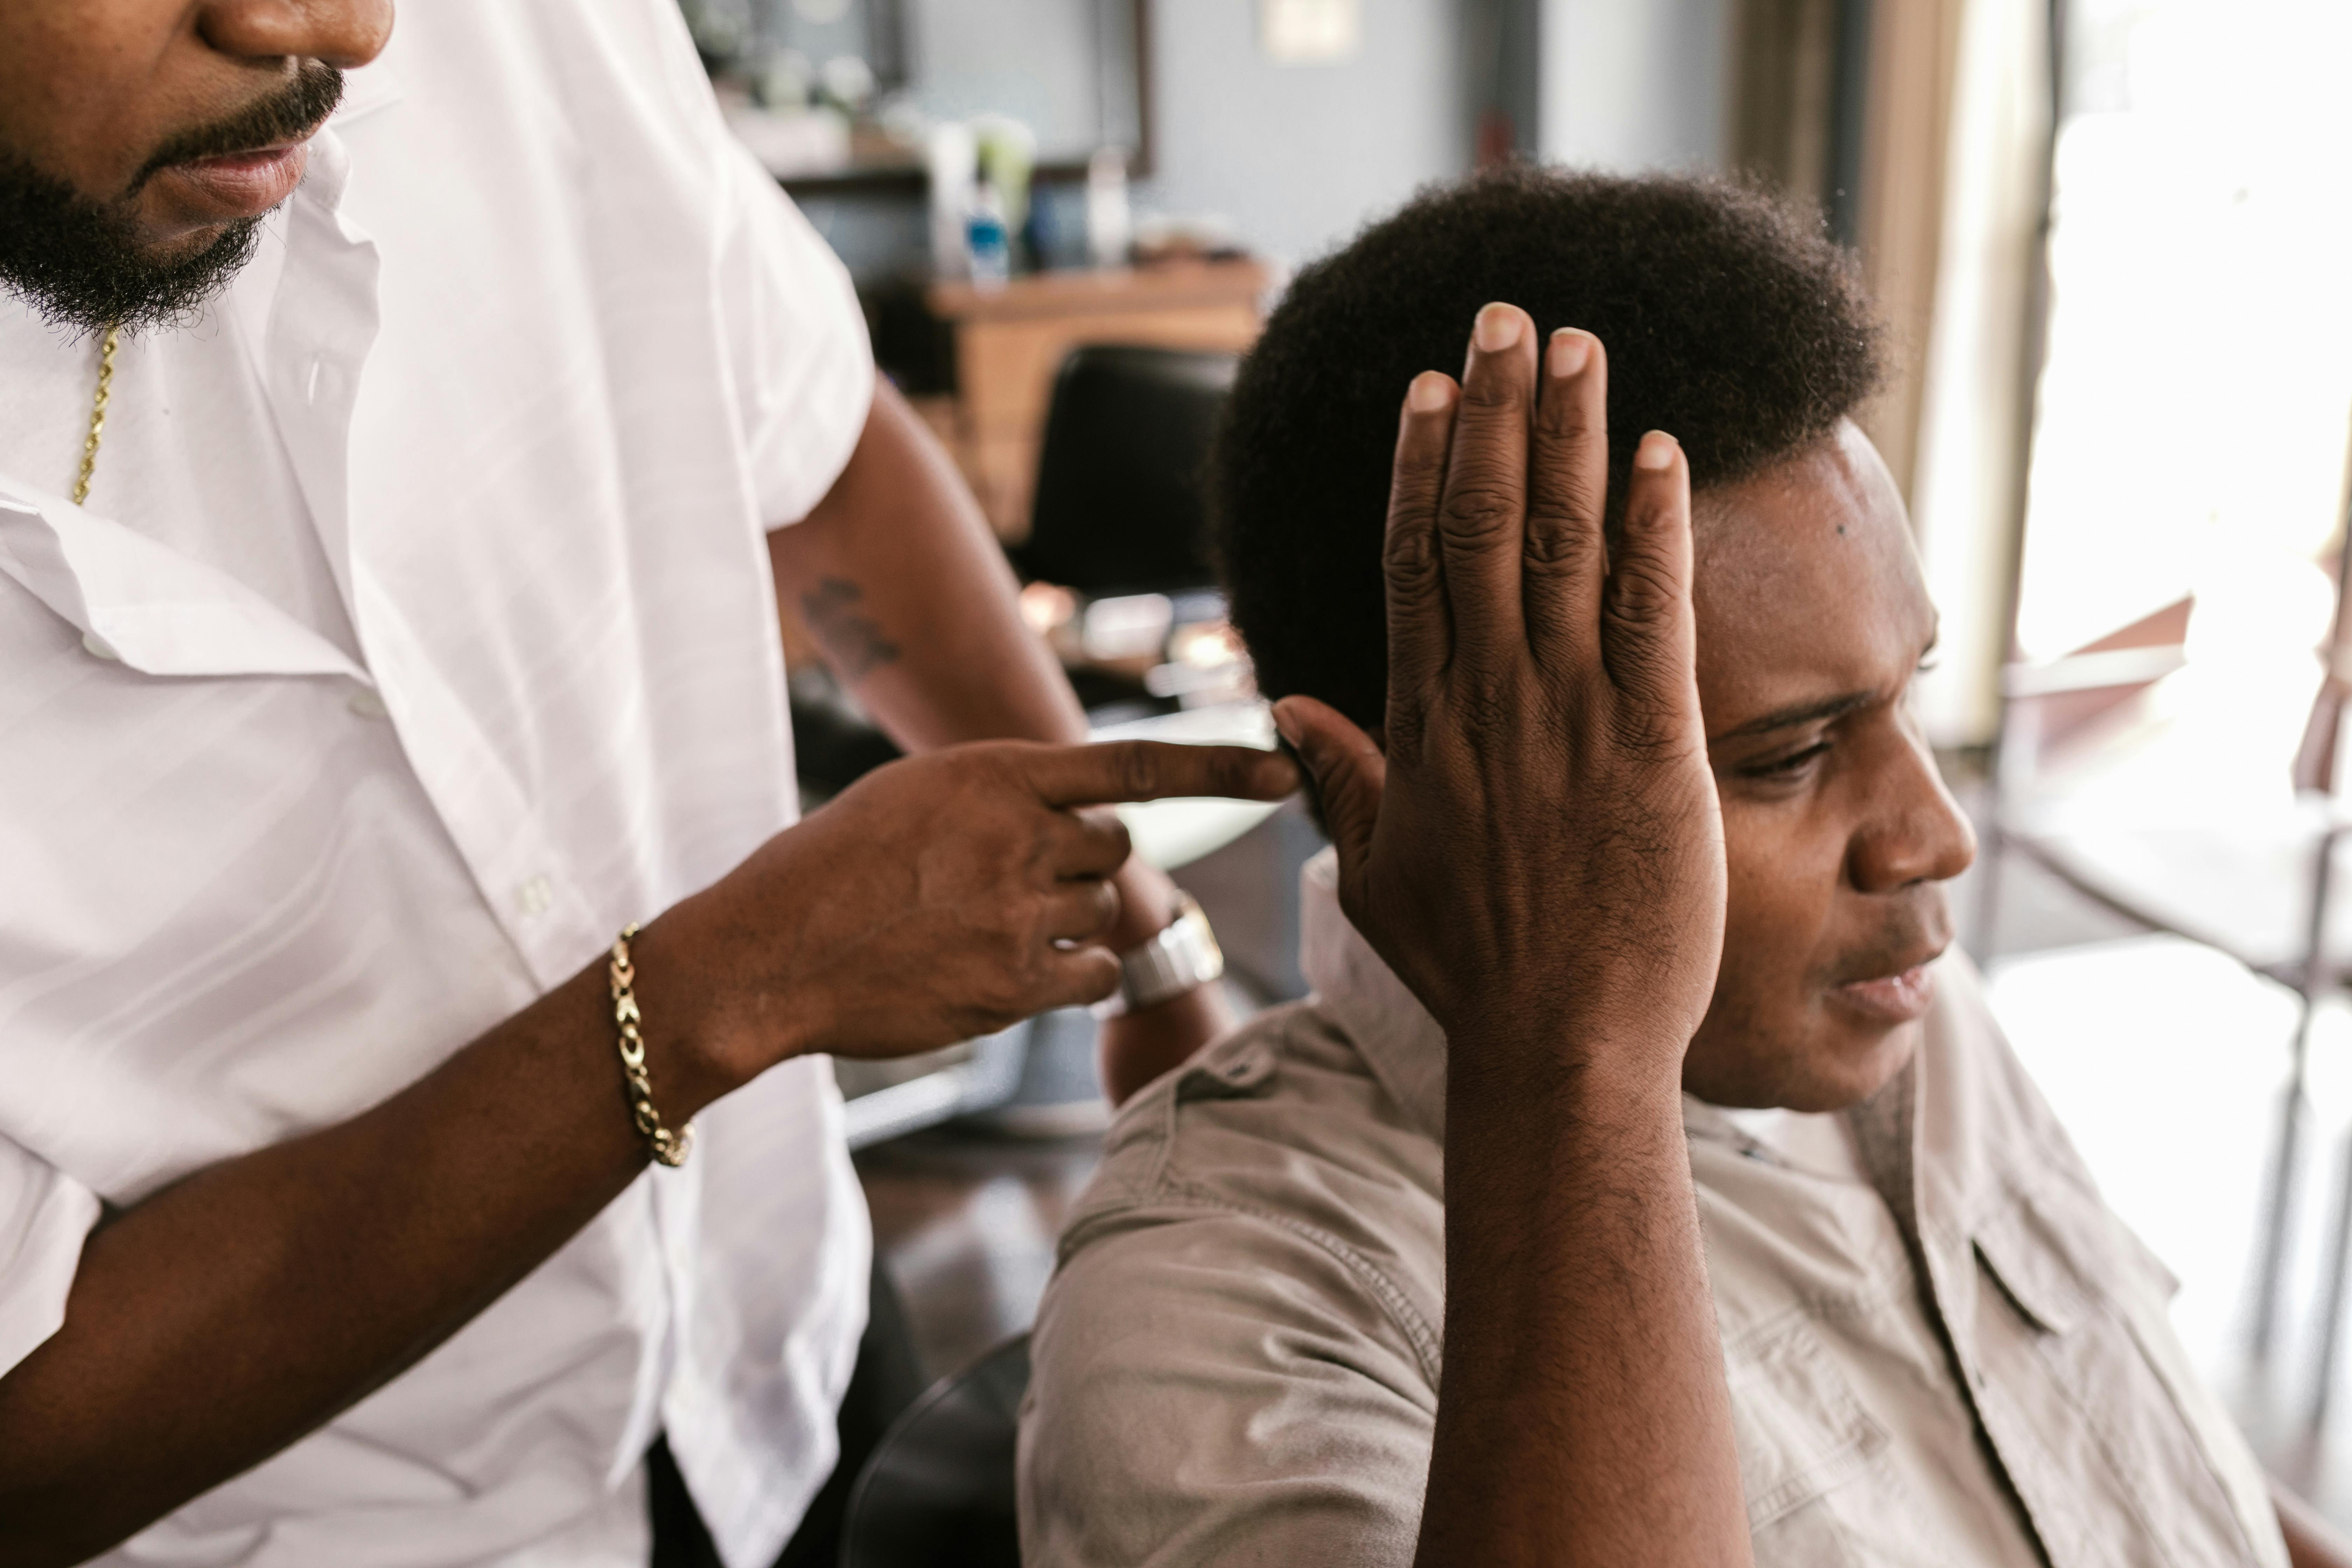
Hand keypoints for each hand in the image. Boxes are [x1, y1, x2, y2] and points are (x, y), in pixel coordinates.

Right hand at [649, 739, 1294, 1079]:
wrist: (771, 952)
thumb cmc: (834, 868)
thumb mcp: (916, 798)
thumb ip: (1001, 799)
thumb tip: (1074, 819)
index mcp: (995, 778)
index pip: (1134, 766)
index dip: (1219, 767)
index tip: (1285, 771)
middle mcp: (1018, 838)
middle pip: (1114, 849)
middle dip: (1081, 863)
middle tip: (1010, 879)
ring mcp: (1018, 915)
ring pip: (1101, 911)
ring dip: (1064, 919)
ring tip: (980, 925)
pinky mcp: (1014, 986)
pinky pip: (1093, 973)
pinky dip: (1069, 974)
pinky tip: (1005, 969)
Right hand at [1273, 305, 1724, 1093]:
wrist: (1558, 1046)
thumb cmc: (1472, 969)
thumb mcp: (1375, 875)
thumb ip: (1339, 781)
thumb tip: (1288, 710)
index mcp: (1424, 722)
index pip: (1413, 561)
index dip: (1420, 462)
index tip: (1429, 386)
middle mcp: (1490, 698)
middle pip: (1481, 523)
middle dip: (1492, 411)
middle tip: (1503, 315)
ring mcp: (1570, 717)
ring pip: (1563, 545)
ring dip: (1569, 435)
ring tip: (1576, 343)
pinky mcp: (1654, 745)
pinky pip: (1655, 611)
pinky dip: (1655, 526)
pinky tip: (1659, 449)